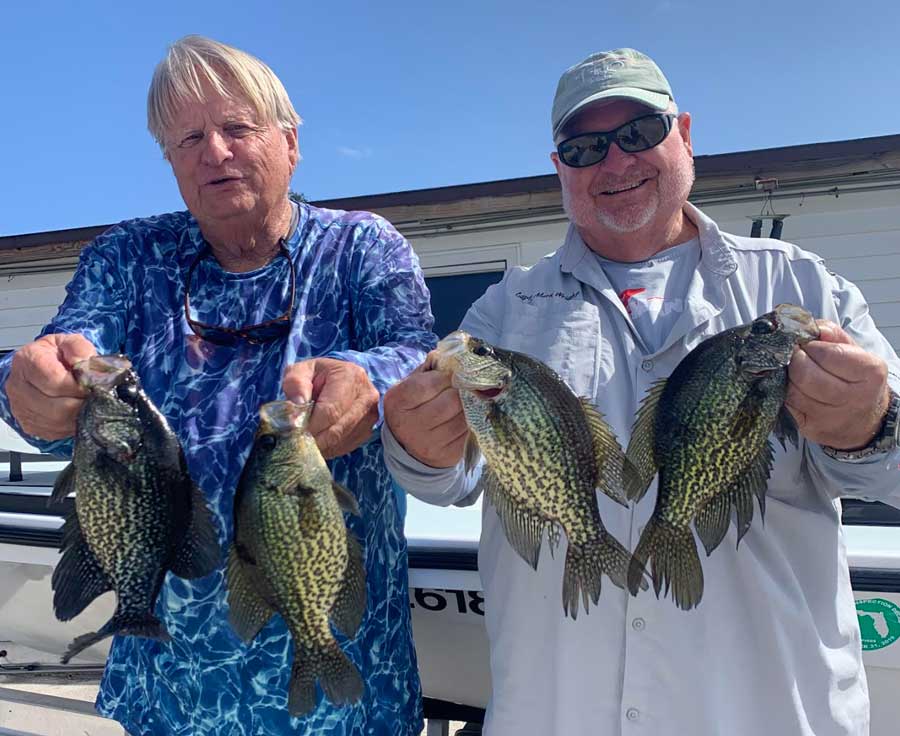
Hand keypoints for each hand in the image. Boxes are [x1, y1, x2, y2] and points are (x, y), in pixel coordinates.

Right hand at [7, 334, 96, 440]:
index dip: (80, 387)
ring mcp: (22, 409)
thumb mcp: (70, 342)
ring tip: (89, 404)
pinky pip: (56, 432)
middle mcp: (19, 387)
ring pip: (58, 422)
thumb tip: (84, 365)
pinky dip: (72, 424)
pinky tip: (79, 413)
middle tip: (96, 398)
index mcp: (28, 361)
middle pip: (57, 407)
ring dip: (80, 415)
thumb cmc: (57, 355)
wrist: (42, 367)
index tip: (94, 385)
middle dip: (82, 404)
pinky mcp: (30, 425)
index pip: (55, 381)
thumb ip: (80, 350)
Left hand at [282, 358, 378, 458]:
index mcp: (351, 376)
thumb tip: (298, 404)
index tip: (293, 432)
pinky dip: (328, 447)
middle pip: (337, 429)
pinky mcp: (368, 430)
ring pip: (340, 440)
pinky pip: (345, 446)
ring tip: (304, 437)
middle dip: (313, 438)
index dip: (310, 426)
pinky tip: (318, 437)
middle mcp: (367, 396)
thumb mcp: (300, 370)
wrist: (333, 379)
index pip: (330, 411)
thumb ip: (295, 383)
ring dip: (319, 445)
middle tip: (294, 441)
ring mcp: (371, 415)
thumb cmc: (314, 375)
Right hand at [383, 353, 469, 467]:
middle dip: (460, 391)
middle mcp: (409, 424)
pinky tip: (465, 417)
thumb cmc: (414, 405)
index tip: (452, 375)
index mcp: (397, 401)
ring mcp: (427, 443)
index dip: (445, 377)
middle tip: (464, 387)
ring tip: (466, 401)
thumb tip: (455, 354)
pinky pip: (468, 432)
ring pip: (462, 417)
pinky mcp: (445, 455)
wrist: (409, 445)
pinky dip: (471, 421)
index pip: (427, 385)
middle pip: (449, 402)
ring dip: (469, 406)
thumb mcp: (412, 384)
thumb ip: (430, 368)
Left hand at [786, 320, 890, 449]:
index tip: (805, 342)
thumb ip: (831, 334)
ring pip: (792, 391)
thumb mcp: (853, 351)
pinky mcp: (811, 429)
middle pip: (805, 375)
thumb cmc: (854, 378)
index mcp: (869, 373)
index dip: (810, 345)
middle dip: (793, 360)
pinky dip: (781, 393)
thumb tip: (807, 327)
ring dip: (785, 377)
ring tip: (789, 370)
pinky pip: (785, 406)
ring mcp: (831, 417)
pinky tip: (787, 386)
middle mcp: (854, 398)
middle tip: (792, 354)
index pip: (828, 354)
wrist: (864, 420)